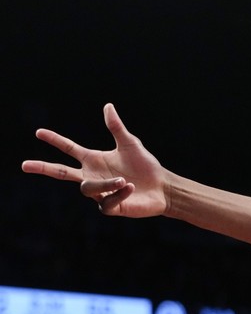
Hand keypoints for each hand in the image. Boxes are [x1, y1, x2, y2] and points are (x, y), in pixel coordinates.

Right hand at [22, 103, 168, 217]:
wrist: (162, 187)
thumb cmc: (146, 166)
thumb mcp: (130, 144)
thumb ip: (116, 127)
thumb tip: (108, 106)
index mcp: (94, 160)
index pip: (69, 149)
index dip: (55, 141)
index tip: (39, 132)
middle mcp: (93, 176)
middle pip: (62, 173)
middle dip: (44, 168)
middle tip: (24, 165)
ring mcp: (100, 193)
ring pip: (88, 189)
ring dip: (106, 183)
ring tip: (124, 179)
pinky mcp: (111, 207)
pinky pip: (106, 202)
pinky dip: (118, 193)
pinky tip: (130, 187)